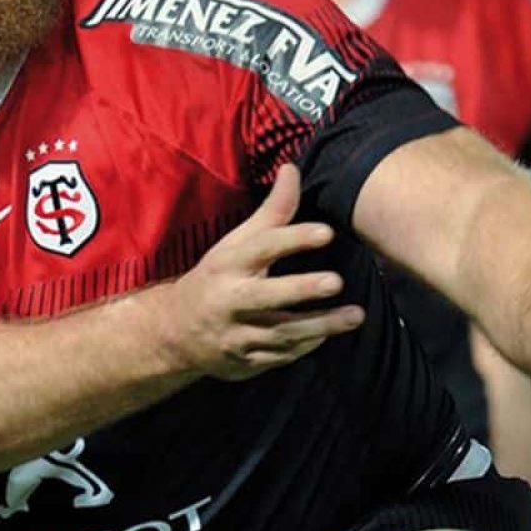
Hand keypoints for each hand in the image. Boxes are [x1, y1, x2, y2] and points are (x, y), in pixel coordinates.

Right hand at [155, 164, 364, 379]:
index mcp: (226, 265)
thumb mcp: (236, 244)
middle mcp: (228, 300)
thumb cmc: (216, 278)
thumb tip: (292, 168)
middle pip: (265, 296)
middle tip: (337, 281)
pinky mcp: (243, 362)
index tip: (326, 233)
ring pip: (279, 332)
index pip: (260, 248)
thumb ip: (271, 212)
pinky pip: (278, 356)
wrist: (174, 332)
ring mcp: (235, 335)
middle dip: (300, 289)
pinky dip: (303, 347)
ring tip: (355, 316)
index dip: (292, 239)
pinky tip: (328, 335)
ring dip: (319, 326)